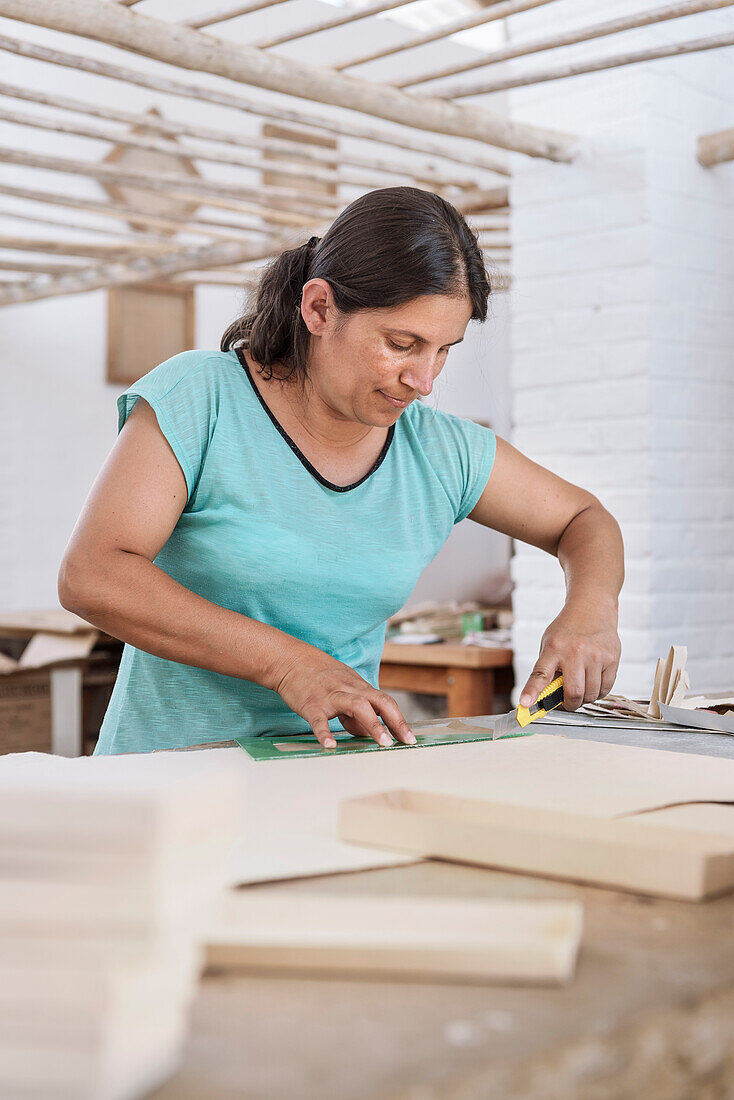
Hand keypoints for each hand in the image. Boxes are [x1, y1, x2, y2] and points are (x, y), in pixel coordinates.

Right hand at [273, 647, 415, 748]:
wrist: (289, 660)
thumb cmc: (317, 676)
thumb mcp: (342, 688)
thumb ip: (356, 711)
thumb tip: (368, 732)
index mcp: (358, 686)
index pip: (385, 701)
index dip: (399, 719)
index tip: (410, 737)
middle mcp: (348, 689)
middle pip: (378, 701)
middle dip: (395, 721)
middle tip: (406, 741)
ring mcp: (330, 696)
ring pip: (356, 706)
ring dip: (373, 725)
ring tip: (383, 743)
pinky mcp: (311, 704)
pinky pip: (319, 720)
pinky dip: (325, 733)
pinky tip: (330, 746)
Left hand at [519, 599, 620, 711]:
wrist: (592, 607)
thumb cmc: (568, 629)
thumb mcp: (550, 643)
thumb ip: (548, 668)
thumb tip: (546, 697)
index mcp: (553, 648)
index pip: (540, 674)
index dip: (532, 691)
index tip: (525, 704)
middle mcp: (575, 652)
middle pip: (574, 693)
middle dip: (570, 705)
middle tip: (567, 703)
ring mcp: (595, 656)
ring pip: (591, 694)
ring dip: (585, 699)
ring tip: (581, 688)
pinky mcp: (611, 658)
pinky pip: (606, 688)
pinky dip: (598, 692)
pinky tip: (593, 683)